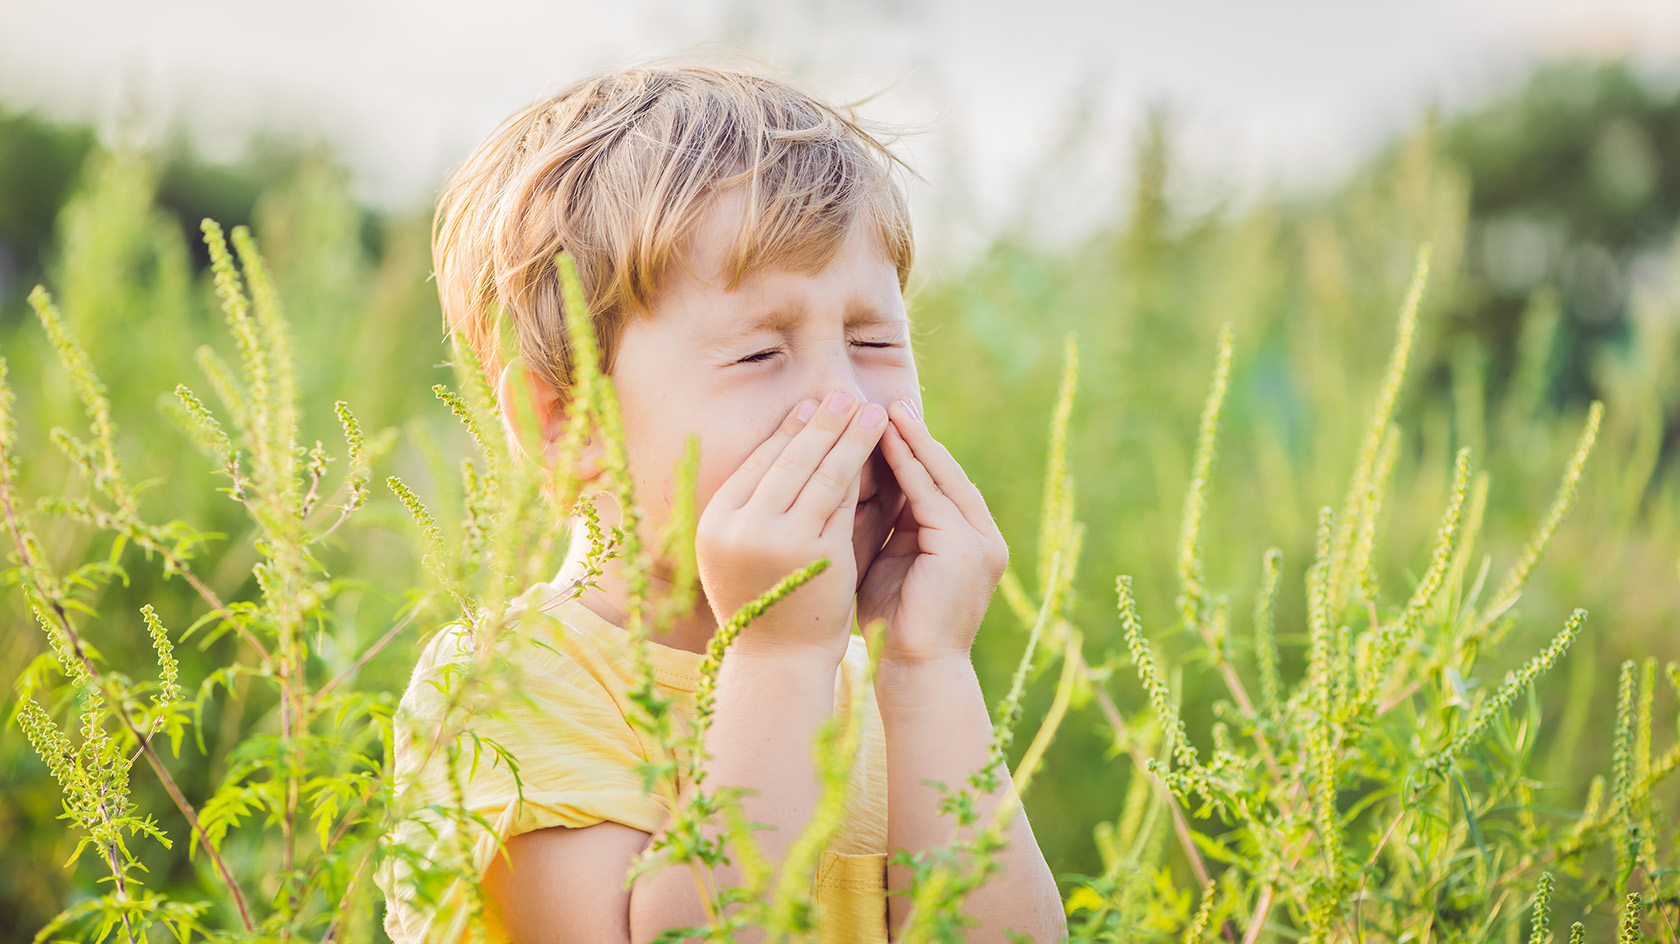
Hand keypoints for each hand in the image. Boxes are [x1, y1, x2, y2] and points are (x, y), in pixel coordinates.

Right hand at [695, 391, 887, 663]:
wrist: (779, 662)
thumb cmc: (769, 603)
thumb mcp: (753, 549)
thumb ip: (771, 505)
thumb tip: (799, 444)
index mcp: (714, 522)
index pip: (758, 464)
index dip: (788, 432)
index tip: (810, 407)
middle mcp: (738, 526)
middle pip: (787, 461)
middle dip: (820, 423)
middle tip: (843, 393)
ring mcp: (775, 539)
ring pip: (818, 474)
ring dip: (847, 436)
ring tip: (869, 410)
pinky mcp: (813, 553)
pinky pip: (840, 500)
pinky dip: (859, 471)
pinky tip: (876, 449)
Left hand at [857, 400, 1007, 667]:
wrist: (915, 672)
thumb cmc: (892, 625)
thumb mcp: (889, 562)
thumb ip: (885, 525)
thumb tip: (854, 482)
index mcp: (969, 543)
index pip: (939, 484)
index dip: (913, 451)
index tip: (883, 420)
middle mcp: (983, 538)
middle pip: (946, 474)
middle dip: (916, 436)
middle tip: (887, 399)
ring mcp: (980, 542)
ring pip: (941, 478)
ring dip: (911, 443)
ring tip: (884, 410)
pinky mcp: (965, 548)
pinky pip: (930, 496)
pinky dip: (907, 468)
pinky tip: (884, 443)